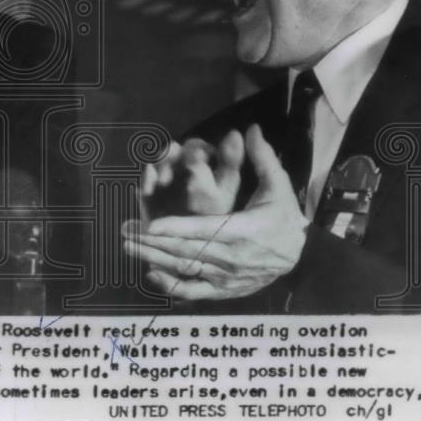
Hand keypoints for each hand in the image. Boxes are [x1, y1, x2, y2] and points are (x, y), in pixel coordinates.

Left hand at [124, 124, 307, 301]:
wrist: (295, 253)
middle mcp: (232, 257)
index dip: (178, 229)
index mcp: (244, 230)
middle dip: (153, 242)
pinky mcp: (223, 289)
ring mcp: (226, 277)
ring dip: (154, 258)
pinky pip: (194, 290)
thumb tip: (251, 129)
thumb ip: (262, 158)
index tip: (153, 225)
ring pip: (186, 268)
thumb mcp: (278, 186)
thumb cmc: (281, 215)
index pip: (206, 230)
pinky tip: (150, 274)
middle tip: (125, 230)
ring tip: (128, 245)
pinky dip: (171, 286)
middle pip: (188, 250)